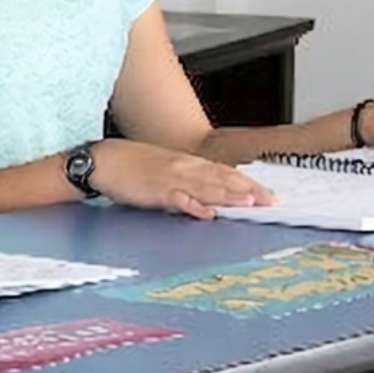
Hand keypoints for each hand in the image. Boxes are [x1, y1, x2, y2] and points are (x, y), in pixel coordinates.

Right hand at [81, 138, 279, 220]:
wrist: (102, 160)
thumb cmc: (131, 165)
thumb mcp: (165, 169)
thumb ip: (188, 181)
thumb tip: (209, 196)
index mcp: (187, 162)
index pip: (224, 172)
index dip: (247, 182)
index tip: (267, 193)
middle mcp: (184, 167)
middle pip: (222, 179)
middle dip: (249, 190)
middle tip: (271, 200)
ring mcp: (170, 178)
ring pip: (206, 187)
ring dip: (228, 195)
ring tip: (250, 203)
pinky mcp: (154, 191)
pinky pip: (177, 199)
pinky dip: (193, 205)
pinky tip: (207, 212)